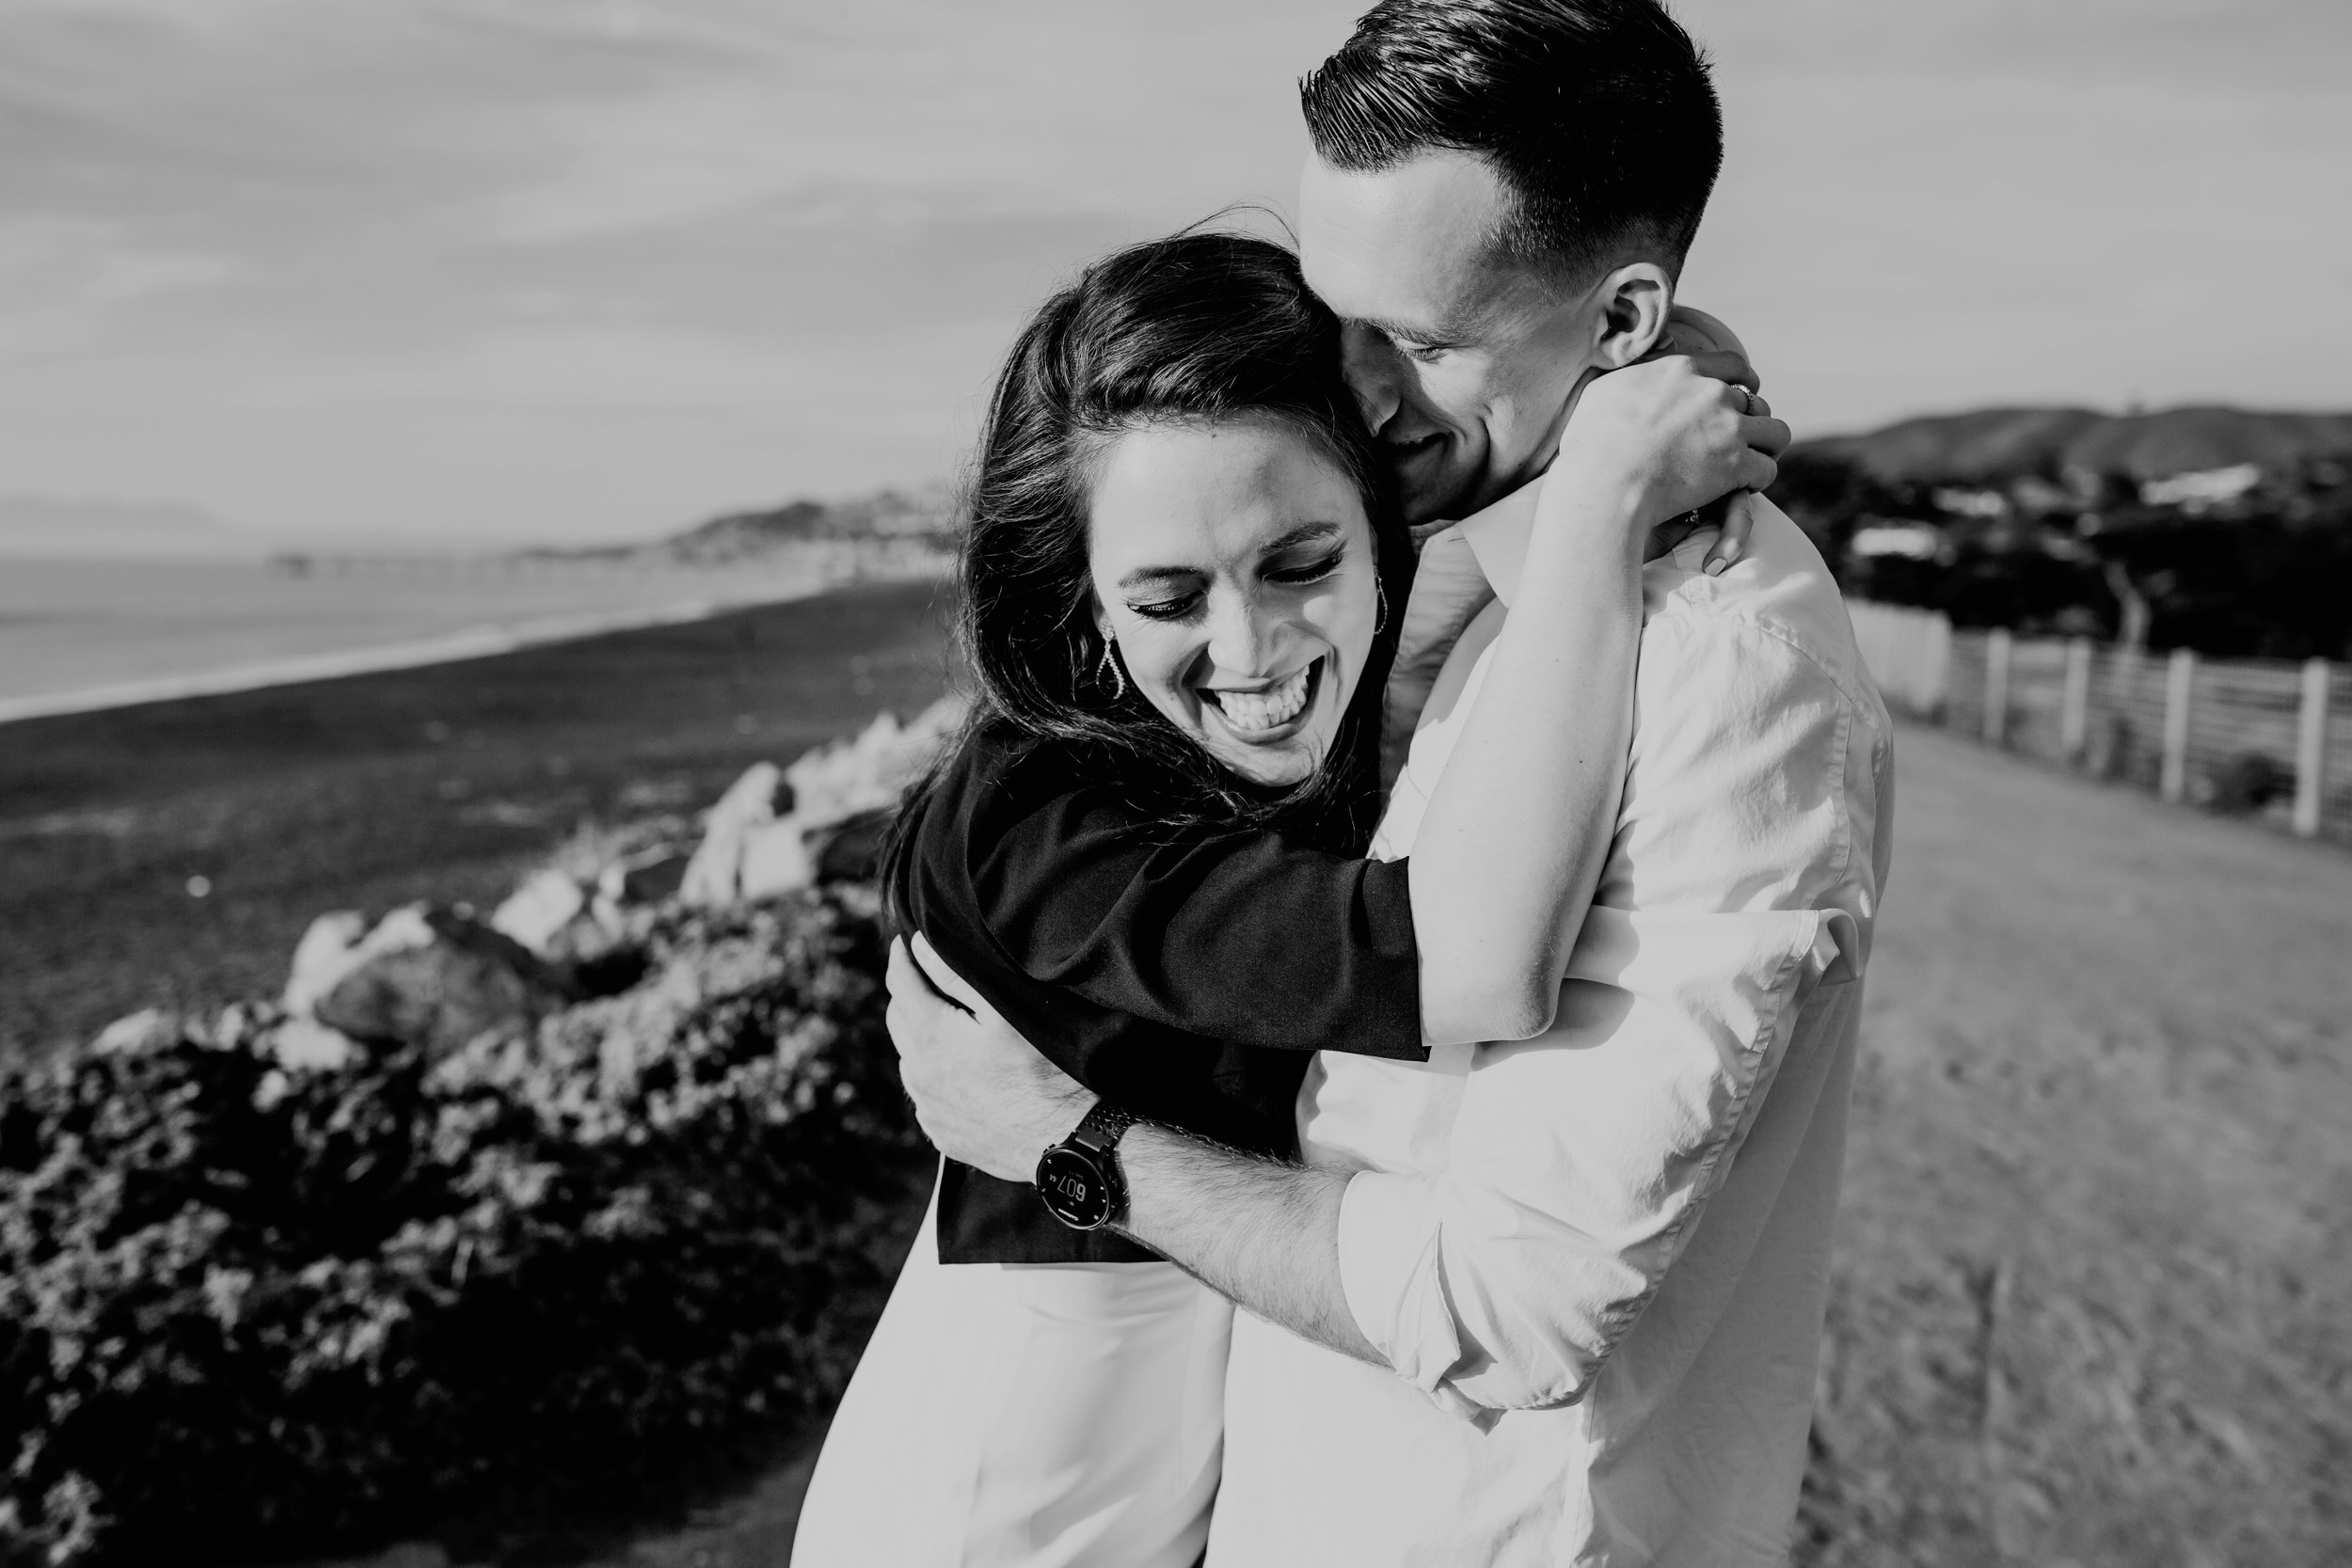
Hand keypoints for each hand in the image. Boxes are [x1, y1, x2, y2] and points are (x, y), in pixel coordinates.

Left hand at [885, 934, 1095, 1183]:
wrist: (1066, 1141)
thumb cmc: (1045, 1071)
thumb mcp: (1005, 1009)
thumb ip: (956, 973)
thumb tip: (919, 945)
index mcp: (929, 1037)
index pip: (899, 983)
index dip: (901, 956)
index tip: (905, 941)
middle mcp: (918, 1075)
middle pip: (897, 1020)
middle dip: (908, 994)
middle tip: (928, 977)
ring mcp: (929, 1109)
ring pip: (910, 1059)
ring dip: (920, 1036)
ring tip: (948, 1024)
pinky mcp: (943, 1135)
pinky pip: (927, 1095)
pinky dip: (934, 1075)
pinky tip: (962, 1070)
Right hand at [1548, 349, 1788, 569]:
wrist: (1604, 483)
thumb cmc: (1592, 446)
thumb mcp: (1603, 394)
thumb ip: (1629, 382)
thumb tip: (1629, 383)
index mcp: (1681, 371)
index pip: (1733, 364)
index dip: (1744, 381)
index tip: (1744, 394)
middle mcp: (1712, 392)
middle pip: (1755, 401)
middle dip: (1751, 421)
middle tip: (1739, 442)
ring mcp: (1728, 428)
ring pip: (1775, 432)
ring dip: (1766, 448)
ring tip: (1752, 464)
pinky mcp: (1737, 464)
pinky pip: (1768, 468)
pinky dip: (1760, 479)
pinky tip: (1744, 487)